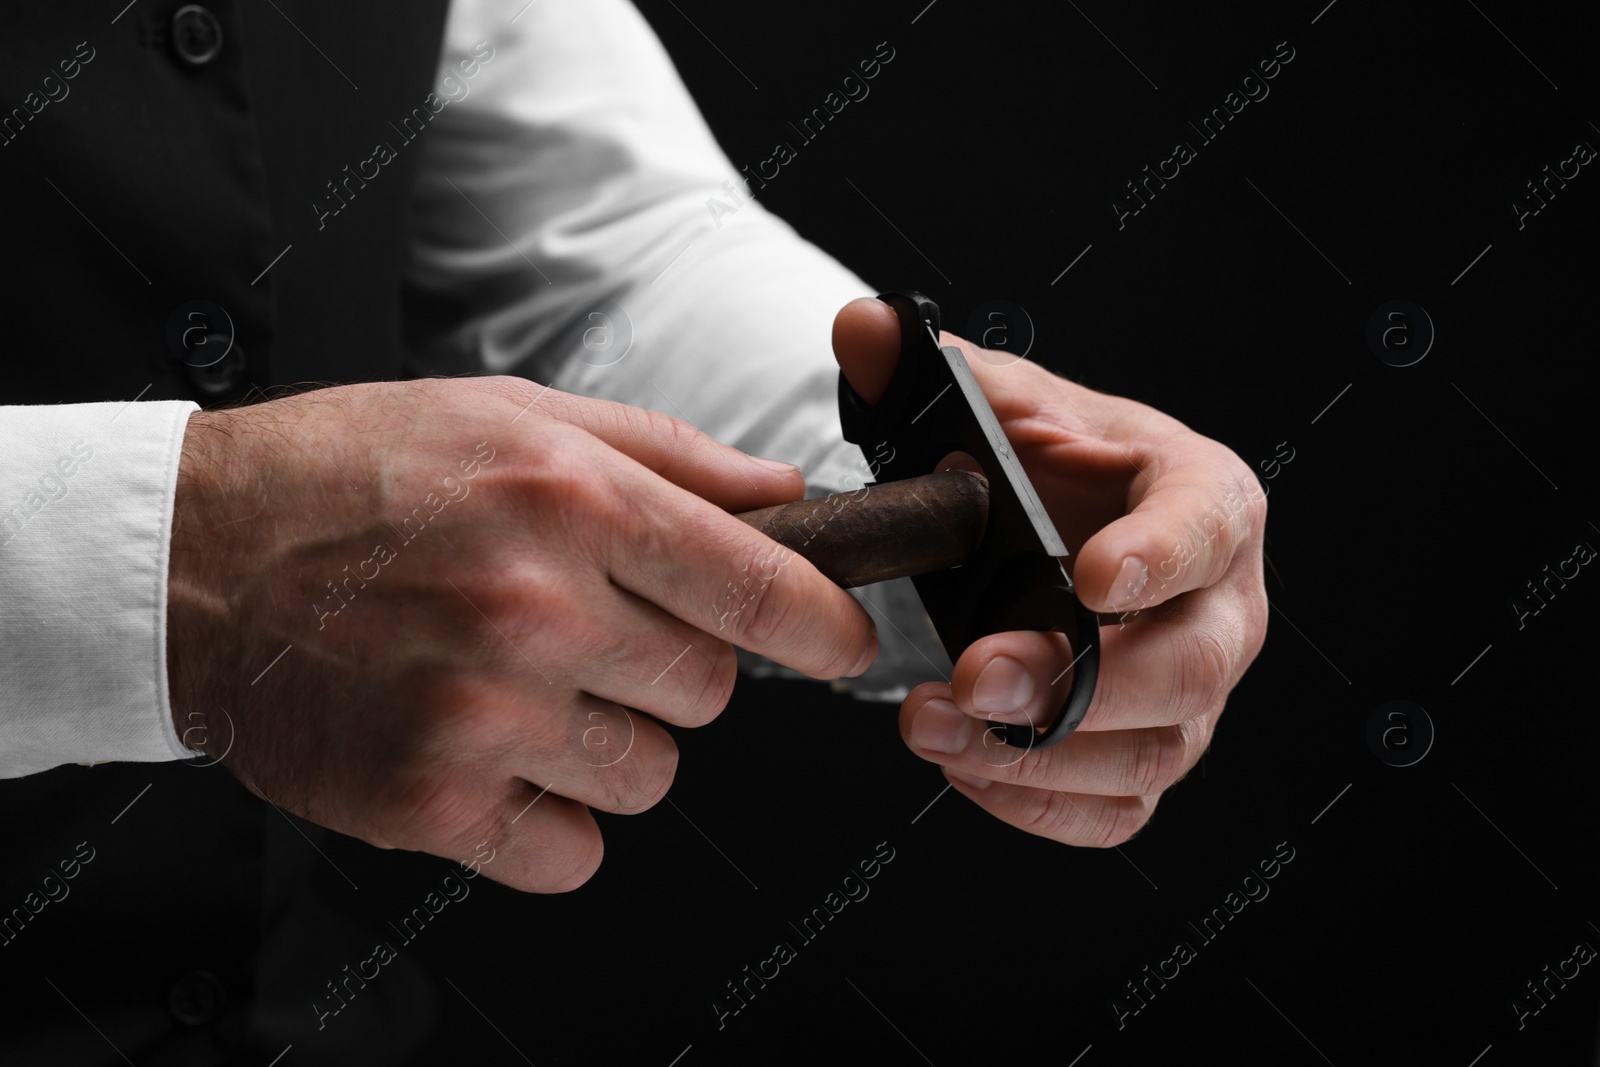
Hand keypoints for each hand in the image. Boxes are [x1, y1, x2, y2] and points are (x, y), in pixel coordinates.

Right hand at [167, 377, 875, 890]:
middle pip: (712, 691)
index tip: (842, 642)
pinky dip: (550, 817)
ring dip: (610, 742)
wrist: (193, 560)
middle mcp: (536, 608)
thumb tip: (787, 501)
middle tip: (591, 633)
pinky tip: (492, 753)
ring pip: (650, 774)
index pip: (761, 590)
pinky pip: (572, 849)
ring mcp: (482, 714)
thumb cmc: (353, 475)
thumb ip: (669, 458)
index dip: (825, 625)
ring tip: (523, 685)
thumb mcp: (516, 416)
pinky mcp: (429, 801)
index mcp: (571, 501)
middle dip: (673, 667)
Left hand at [833, 298, 1267, 845]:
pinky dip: (1039, 805)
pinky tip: (965, 765)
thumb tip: (865, 329)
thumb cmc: (1044, 464)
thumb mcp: (993, 403)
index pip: (1206, 525)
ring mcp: (1191, 691)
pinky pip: (1117, 810)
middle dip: (1085, 684)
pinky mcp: (1148, 751)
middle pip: (1192, 666)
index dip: (1159, 557)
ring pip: (1155, 753)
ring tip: (935, 726)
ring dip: (1043, 758)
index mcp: (1201, 495)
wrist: (1049, 530)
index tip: (1091, 578)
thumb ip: (925, 368)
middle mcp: (1220, 602)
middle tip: (980, 677)